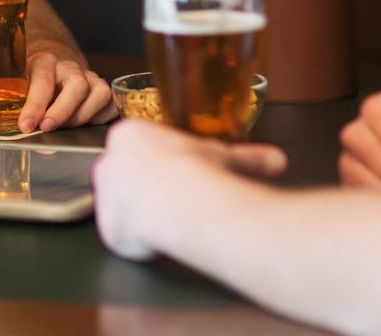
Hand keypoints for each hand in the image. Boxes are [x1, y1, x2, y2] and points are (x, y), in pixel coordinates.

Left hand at [16, 50, 114, 132]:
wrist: (53, 72)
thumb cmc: (34, 84)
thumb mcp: (22, 91)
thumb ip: (28, 113)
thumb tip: (40, 144)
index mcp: (45, 62)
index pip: (43, 81)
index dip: (35, 106)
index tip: (26, 126)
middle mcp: (71, 67)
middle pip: (77, 85)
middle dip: (63, 111)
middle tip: (48, 128)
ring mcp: (91, 77)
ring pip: (100, 93)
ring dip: (82, 116)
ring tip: (66, 129)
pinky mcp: (104, 90)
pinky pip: (111, 106)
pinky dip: (98, 120)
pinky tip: (83, 126)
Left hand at [93, 119, 286, 260]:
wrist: (186, 200)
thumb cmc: (204, 171)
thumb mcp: (225, 156)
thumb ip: (245, 158)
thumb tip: (276, 160)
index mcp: (128, 136)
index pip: (137, 151)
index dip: (159, 168)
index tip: (178, 178)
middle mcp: (108, 163)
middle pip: (123, 179)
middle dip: (146, 191)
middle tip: (174, 202)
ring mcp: (104, 197)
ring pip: (121, 209)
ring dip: (144, 216)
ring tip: (170, 219)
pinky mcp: (109, 231)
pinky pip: (123, 239)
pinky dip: (141, 244)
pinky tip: (161, 238)